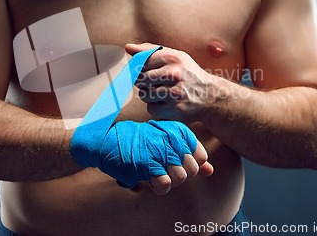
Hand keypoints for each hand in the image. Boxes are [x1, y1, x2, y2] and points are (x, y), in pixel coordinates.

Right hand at [71, 119, 212, 195]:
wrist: (106, 140)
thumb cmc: (136, 141)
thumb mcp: (163, 142)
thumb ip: (190, 156)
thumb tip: (210, 170)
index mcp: (176, 130)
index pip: (200, 154)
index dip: (190, 163)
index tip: (175, 161)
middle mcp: (170, 138)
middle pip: (191, 169)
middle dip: (180, 174)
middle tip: (163, 168)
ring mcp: (158, 151)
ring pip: (180, 178)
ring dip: (168, 181)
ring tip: (154, 173)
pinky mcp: (146, 164)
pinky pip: (165, 185)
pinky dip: (157, 186)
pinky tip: (148, 178)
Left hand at [126, 42, 218, 122]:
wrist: (211, 95)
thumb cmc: (188, 74)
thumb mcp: (175, 57)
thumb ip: (151, 51)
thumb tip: (128, 47)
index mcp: (173, 58)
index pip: (141, 62)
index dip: (141, 69)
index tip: (148, 72)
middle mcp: (174, 74)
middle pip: (140, 79)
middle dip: (144, 82)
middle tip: (157, 84)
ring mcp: (174, 93)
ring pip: (144, 94)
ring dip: (150, 96)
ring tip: (163, 93)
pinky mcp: (174, 109)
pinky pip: (151, 108)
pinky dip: (156, 108)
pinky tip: (167, 104)